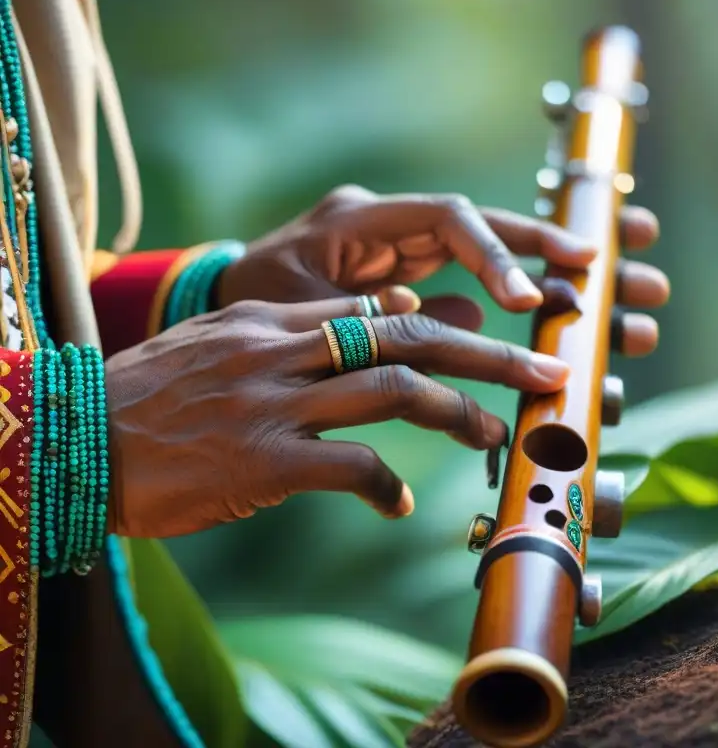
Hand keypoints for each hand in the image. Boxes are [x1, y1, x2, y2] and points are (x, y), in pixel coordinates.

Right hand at [105, 296, 573, 538]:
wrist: (71, 439)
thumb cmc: (153, 396)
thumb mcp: (227, 341)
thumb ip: (304, 327)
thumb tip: (391, 315)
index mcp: (277, 319)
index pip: (384, 312)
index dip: (453, 323)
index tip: (500, 340)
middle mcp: (284, 351)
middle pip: (411, 338)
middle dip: (490, 352)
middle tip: (545, 369)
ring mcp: (273, 404)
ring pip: (393, 391)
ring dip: (457, 413)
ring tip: (493, 435)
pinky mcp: (260, 462)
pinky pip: (349, 467)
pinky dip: (385, 486)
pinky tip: (399, 505)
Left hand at [217, 185, 669, 356]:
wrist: (227, 304)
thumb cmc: (250, 303)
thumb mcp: (294, 311)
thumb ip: (364, 312)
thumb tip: (445, 319)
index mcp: (363, 219)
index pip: (446, 220)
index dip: (493, 256)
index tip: (527, 302)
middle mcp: (396, 227)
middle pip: (491, 225)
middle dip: (552, 243)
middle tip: (612, 261)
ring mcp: (411, 252)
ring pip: (499, 253)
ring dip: (557, 272)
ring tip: (623, 290)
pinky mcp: (419, 278)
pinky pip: (482, 288)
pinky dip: (526, 301)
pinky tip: (570, 316)